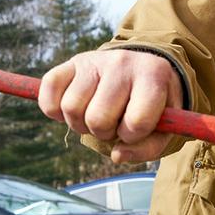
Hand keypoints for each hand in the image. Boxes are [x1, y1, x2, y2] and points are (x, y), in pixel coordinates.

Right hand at [38, 49, 182, 163]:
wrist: (142, 70)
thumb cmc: (152, 104)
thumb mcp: (164, 126)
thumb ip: (148, 147)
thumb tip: (118, 155)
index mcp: (154, 74)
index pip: (136, 120)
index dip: (132, 136)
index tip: (135, 128)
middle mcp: (124, 61)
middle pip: (98, 119)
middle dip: (104, 132)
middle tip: (114, 122)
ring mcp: (96, 59)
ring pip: (71, 108)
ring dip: (81, 124)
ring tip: (97, 114)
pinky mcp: (73, 62)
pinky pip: (49, 92)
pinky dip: (55, 110)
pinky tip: (76, 108)